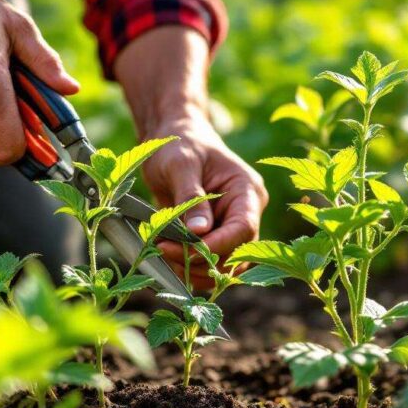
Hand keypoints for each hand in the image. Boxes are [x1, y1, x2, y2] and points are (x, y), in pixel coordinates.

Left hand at [143, 117, 267, 288]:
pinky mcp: (213, 236)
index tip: (186, 250)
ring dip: (192, 267)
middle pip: (235, 253)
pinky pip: (207, 262)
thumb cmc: (179, 144)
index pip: (244, 228)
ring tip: (161, 249)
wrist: (171, 139)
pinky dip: (187, 265)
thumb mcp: (181, 165)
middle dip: (200, 260)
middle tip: (163, 249)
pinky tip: (165, 252)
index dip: (218, 246)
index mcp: (247, 191)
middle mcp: (244, 212)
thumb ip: (191, 197)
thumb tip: (199, 232)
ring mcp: (229, 226)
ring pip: (222, 265)